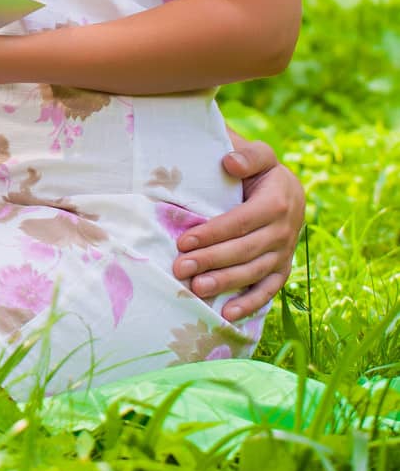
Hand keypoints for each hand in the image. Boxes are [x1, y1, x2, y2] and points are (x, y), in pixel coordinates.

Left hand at [173, 136, 304, 321]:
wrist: (289, 190)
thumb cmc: (263, 171)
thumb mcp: (261, 155)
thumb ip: (248, 155)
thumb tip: (230, 162)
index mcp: (277, 202)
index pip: (240, 222)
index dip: (213, 233)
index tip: (183, 241)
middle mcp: (285, 231)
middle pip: (244, 250)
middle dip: (211, 261)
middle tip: (180, 269)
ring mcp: (285, 253)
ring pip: (254, 272)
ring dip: (226, 283)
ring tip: (197, 289)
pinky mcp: (283, 269)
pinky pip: (269, 290)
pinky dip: (251, 304)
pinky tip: (228, 314)